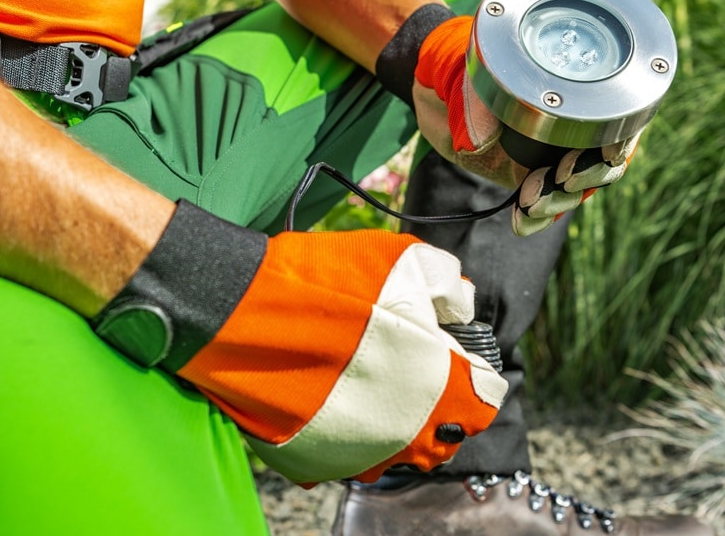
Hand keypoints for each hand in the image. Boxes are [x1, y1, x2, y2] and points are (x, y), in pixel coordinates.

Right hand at [92, 200, 506, 484]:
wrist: (238, 312)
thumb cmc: (322, 286)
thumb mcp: (402, 259)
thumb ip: (449, 285)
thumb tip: (459, 305)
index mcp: (439, 388)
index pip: (486, 399)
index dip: (473, 370)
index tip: (455, 354)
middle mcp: (406, 436)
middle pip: (445, 432)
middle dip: (437, 400)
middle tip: (410, 363)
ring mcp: (358, 457)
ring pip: (396, 448)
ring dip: (393, 418)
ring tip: (365, 376)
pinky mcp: (315, 463)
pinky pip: (347, 453)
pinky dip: (347, 428)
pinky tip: (330, 393)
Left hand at [411, 14, 640, 235]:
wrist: (438, 93)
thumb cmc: (462, 70)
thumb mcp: (470, 81)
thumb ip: (479, 107)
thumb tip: (481, 142)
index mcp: (573, 93)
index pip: (620, 120)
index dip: (622, 140)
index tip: (607, 153)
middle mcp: (571, 126)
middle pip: (605, 162)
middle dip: (588, 178)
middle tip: (561, 179)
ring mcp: (552, 156)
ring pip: (576, 189)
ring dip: (558, 202)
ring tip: (530, 205)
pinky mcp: (530, 179)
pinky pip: (544, 206)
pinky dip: (536, 219)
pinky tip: (521, 222)